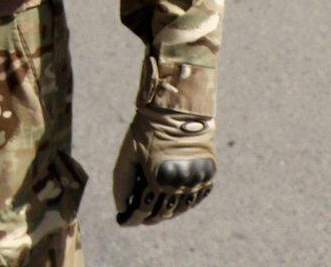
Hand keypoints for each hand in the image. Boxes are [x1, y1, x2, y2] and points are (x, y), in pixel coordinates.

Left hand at [113, 104, 216, 225]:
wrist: (178, 109)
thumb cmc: (148, 129)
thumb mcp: (129, 153)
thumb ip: (122, 182)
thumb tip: (121, 207)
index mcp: (159, 179)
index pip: (143, 211)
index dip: (131, 219)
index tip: (123, 221)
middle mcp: (181, 183)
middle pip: (162, 213)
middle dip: (147, 218)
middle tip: (138, 217)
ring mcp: (197, 180)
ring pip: (180, 209)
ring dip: (166, 212)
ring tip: (153, 210)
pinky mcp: (208, 174)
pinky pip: (195, 198)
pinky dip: (182, 204)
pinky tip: (172, 201)